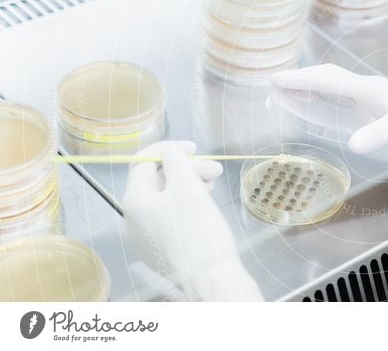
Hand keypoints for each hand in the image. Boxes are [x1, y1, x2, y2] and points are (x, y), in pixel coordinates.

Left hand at [122, 141, 262, 300]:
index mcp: (134, 202)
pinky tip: (205, 203)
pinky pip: (170, 216)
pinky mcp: (161, 248)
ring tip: (213, 184)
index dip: (168, 149)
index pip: (142, 162)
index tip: (193, 148)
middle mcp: (133, 219)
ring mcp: (146, 236)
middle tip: (215, 170)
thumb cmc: (197, 230)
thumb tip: (171, 150)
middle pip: (157, 180)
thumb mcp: (187, 186)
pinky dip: (187, 203)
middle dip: (185, 169)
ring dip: (189, 184)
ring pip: (166, 198)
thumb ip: (176, 160)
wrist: (208, 278)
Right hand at [269, 64, 387, 189]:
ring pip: (334, 87)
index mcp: (369, 88)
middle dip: (301, 80)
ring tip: (287, 92)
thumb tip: (353, 144)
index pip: (328, 80)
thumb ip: (380, 133)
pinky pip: (343, 101)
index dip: (301, 81)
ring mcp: (372, 99)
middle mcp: (368, 89)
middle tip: (274, 84)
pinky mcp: (377, 110)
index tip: (275, 80)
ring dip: (311, 88)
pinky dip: (325, 101)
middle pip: (328, 78)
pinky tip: (320, 109)